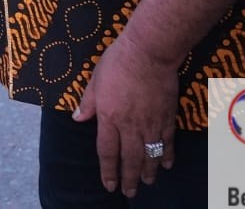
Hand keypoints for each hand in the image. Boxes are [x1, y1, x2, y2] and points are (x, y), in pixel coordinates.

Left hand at [73, 35, 178, 196]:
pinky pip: (167, 142)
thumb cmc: (117, 62)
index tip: (109, 184)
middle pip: (129, 159)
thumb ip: (88, 103)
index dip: (108, 170)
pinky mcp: (166, 117)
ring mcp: (150, 123)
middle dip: (128, 179)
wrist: (148, 52)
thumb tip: (77, 119)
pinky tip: (166, 165)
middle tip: (129, 193)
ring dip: (147, 172)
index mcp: (109, 117)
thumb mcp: (96, 80)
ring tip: (146, 183)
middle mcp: (129, 125)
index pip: (107, 151)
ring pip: (149, 155)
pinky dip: (166, 155)